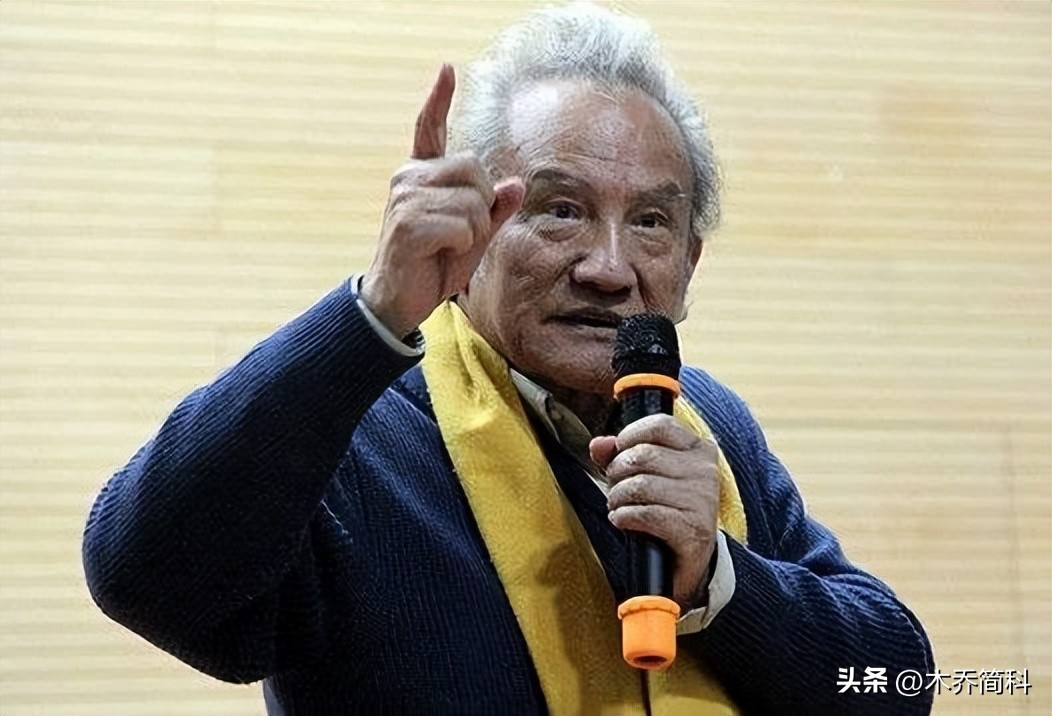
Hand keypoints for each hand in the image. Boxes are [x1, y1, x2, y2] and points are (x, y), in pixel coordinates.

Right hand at [360, 64, 524, 337]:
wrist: (399, 300)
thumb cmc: (435, 264)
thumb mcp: (473, 236)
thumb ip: (494, 210)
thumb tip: (515, 185)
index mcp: (421, 174)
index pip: (429, 128)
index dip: (439, 98)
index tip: (447, 68)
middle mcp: (408, 177)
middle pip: (474, 168)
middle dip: (482, 205)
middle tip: (462, 232)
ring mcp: (405, 198)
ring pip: (472, 201)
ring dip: (473, 231)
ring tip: (448, 246)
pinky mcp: (408, 224)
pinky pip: (462, 226)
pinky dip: (462, 245)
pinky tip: (439, 253)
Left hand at [589, 414, 720, 609]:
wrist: (688, 560)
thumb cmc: (665, 509)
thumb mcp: (645, 476)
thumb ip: (620, 455)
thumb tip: (599, 444)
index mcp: (699, 449)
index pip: (660, 425)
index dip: (629, 436)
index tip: (619, 454)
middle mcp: (706, 471)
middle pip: (643, 455)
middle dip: (617, 472)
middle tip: (615, 488)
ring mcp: (703, 500)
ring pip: (641, 485)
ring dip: (618, 498)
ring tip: (617, 506)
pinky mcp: (694, 530)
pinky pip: (646, 514)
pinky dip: (625, 517)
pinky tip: (622, 520)